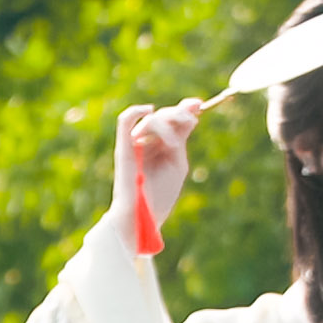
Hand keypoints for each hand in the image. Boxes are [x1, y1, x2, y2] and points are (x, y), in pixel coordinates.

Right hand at [113, 102, 197, 247]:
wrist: (144, 217)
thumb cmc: (160, 196)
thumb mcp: (178, 163)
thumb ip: (181, 138)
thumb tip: (191, 113)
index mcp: (162, 146)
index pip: (172, 119)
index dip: (185, 108)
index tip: (199, 104)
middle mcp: (149, 142)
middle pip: (164, 115)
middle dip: (179, 114)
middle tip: (191, 122)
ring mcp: (135, 144)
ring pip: (151, 118)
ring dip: (167, 125)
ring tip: (173, 145)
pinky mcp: (124, 149)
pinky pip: (125, 122)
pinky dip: (135, 111)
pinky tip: (147, 110)